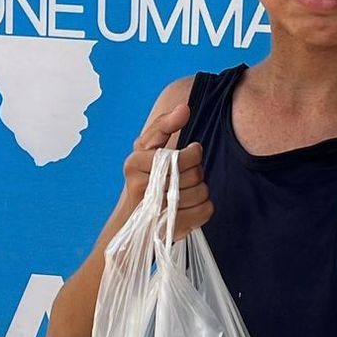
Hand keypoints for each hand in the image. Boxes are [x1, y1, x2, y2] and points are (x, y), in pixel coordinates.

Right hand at [119, 104, 211, 239]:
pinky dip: (204, 209)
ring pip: (201, 193)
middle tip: (184, 178)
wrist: (131, 222)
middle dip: (196, 175)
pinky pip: (204, 211)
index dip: (193, 155)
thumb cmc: (144, 178)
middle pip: (194, 174)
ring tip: (186, 193)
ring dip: (201, 192)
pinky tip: (190, 207)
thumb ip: (164, 125)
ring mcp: (154, 210)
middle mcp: (141, 186)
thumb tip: (184, 108)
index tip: (188, 155)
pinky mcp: (168, 229)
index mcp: (135, 162)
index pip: (184, 155)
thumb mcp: (148, 149)